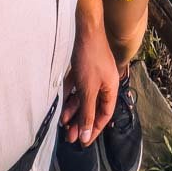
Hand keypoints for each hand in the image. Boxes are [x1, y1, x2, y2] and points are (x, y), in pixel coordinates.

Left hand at [61, 20, 117, 145]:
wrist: (85, 28)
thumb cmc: (89, 58)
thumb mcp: (88, 90)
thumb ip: (87, 114)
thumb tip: (87, 137)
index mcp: (111, 88)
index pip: (104, 115)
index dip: (95, 129)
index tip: (83, 142)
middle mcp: (104, 82)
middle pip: (93, 107)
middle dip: (81, 122)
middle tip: (69, 136)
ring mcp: (94, 74)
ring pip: (84, 97)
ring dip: (74, 110)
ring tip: (62, 122)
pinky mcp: (83, 67)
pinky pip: (77, 86)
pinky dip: (70, 94)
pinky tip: (60, 103)